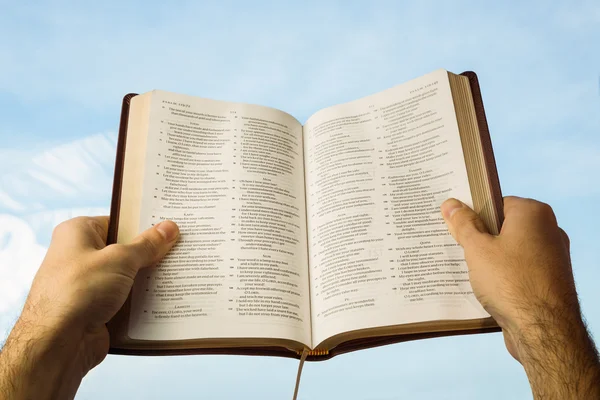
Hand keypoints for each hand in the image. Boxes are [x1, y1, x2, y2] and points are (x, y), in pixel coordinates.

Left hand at [0, 216, 178, 399]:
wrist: (58, 344)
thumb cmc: (80, 290)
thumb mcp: (120, 259)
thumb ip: (147, 244)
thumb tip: (169, 227)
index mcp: (77, 233)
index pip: (118, 222)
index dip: (144, 223)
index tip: (171, 225)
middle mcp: (80, 256)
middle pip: (125, 249)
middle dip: (151, 253)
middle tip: (182, 247)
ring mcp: (88, 284)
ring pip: (127, 276)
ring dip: (149, 278)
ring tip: (181, 272)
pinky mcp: (96, 308)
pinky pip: (126, 299)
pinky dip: (142, 300)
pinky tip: (167, 297)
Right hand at [441, 196, 599, 397]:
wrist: (543, 331)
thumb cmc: (509, 281)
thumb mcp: (477, 249)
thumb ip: (463, 224)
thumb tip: (451, 203)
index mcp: (534, 214)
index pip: (497, 202)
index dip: (473, 212)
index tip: (454, 224)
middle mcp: (549, 230)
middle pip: (504, 226)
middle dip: (480, 236)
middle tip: (454, 245)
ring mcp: (552, 257)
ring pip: (510, 250)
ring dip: (489, 258)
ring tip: (464, 267)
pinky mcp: (549, 281)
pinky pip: (519, 270)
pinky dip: (503, 275)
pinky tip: (483, 286)